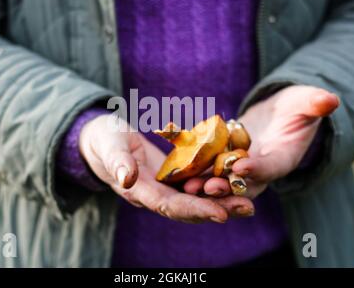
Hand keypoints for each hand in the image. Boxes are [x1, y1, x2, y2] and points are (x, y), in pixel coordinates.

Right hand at [79, 114, 254, 222]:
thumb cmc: (105, 140)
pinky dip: (216, 185)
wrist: (106, 140)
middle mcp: (156, 195)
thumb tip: (126, 178)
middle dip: (217, 209)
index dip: (194, 209)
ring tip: (248, 201)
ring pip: (197, 199)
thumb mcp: (109, 146)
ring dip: (222, 201)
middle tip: (246, 208)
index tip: (219, 213)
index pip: (169, 205)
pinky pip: (197, 184)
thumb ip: (117, 161)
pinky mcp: (175, 176)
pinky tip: (236, 181)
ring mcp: (167, 187)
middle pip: (189, 208)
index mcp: (140, 191)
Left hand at [183, 85, 339, 198]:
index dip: (258, 168)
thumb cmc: (295, 107)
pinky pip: (208, 169)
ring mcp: (241, 168)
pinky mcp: (225, 162)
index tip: (241, 166)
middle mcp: (261, 170)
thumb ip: (315, 104)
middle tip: (206, 187)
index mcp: (283, 159)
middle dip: (226, 187)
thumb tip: (330, 100)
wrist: (276, 114)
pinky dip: (195, 171)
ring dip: (205, 185)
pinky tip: (176, 170)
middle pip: (244, 184)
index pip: (271, 167)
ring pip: (223, 182)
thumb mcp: (305, 102)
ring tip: (187, 184)